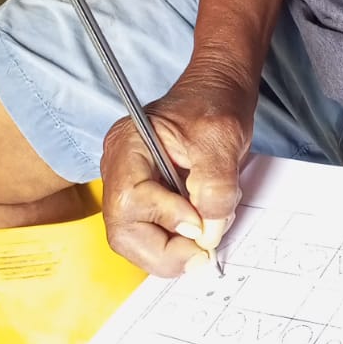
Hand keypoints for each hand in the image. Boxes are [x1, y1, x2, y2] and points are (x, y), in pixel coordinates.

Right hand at [99, 62, 255, 276]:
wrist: (220, 88)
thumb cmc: (217, 102)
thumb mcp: (222, 140)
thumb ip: (215, 188)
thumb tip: (206, 233)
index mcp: (128, 144)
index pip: (131, 199)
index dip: (167, 219)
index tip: (203, 224)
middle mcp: (120, 168)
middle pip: (124, 229)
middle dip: (164, 251)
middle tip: (201, 255)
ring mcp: (129, 183)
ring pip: (134, 239)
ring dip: (169, 251)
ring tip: (203, 241)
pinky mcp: (146, 196)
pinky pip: (149, 233)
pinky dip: (174, 243)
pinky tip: (198, 231)